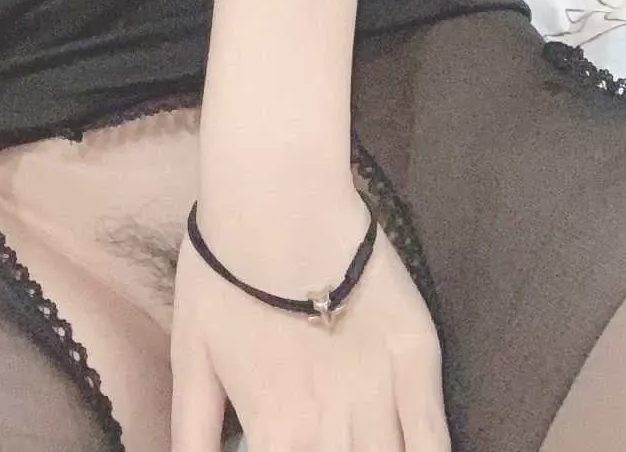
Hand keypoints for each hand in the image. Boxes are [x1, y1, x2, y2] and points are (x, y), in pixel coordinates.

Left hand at [170, 204, 452, 451]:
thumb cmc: (224, 273)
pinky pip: (433, 436)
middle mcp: (333, 424)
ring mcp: (380, 391)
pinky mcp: (417, 357)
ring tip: (358, 448)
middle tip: (324, 446)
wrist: (276, 197)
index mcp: (277, 428)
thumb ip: (195, 432)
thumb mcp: (192, 355)